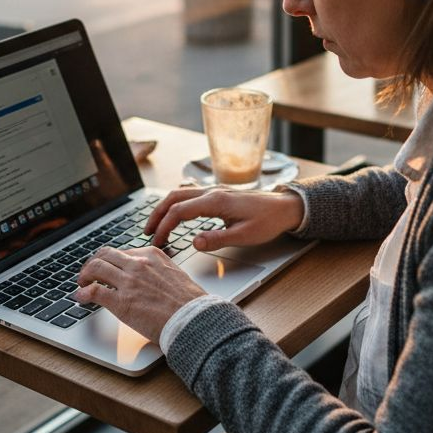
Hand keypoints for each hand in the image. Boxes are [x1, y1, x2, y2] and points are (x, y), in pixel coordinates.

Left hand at [75, 246, 207, 341]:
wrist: (194, 319)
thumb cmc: (189, 302)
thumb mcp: (174, 274)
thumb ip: (157, 271)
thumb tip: (146, 279)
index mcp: (152, 255)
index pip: (122, 252)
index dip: (110, 261)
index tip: (107, 268)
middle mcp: (138, 264)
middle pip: (104, 255)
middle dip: (93, 263)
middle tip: (88, 274)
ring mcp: (128, 282)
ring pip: (95, 268)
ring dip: (84, 276)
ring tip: (82, 284)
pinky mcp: (121, 301)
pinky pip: (94, 291)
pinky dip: (83, 293)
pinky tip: (80, 297)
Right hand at [145, 186, 305, 249]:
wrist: (285, 207)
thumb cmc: (268, 222)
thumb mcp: (244, 236)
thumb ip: (217, 239)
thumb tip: (194, 242)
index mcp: (215, 202)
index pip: (179, 211)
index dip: (164, 227)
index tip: (157, 242)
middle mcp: (212, 192)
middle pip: (174, 198)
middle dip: (157, 214)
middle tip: (147, 232)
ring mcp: (214, 190)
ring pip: (180, 193)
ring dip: (165, 207)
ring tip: (156, 225)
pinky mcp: (218, 194)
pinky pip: (190, 194)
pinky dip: (176, 203)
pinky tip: (175, 213)